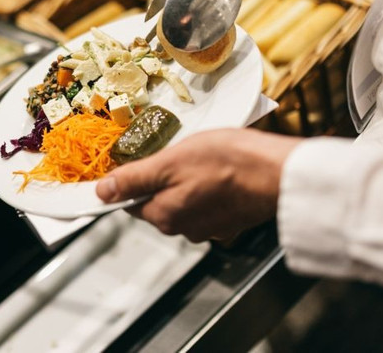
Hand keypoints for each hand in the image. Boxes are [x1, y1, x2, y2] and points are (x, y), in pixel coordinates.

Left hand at [96, 129, 300, 242]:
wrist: (279, 172)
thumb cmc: (228, 163)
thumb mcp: (170, 162)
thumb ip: (134, 179)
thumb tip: (103, 192)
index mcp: (165, 217)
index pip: (132, 201)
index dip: (132, 179)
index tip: (141, 160)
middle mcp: (185, 229)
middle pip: (158, 201)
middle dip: (163, 177)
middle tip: (179, 153)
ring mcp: (211, 227)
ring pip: (185, 201)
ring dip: (188, 181)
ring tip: (204, 158)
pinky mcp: (232, 220)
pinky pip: (210, 202)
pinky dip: (210, 186)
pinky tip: (221, 169)